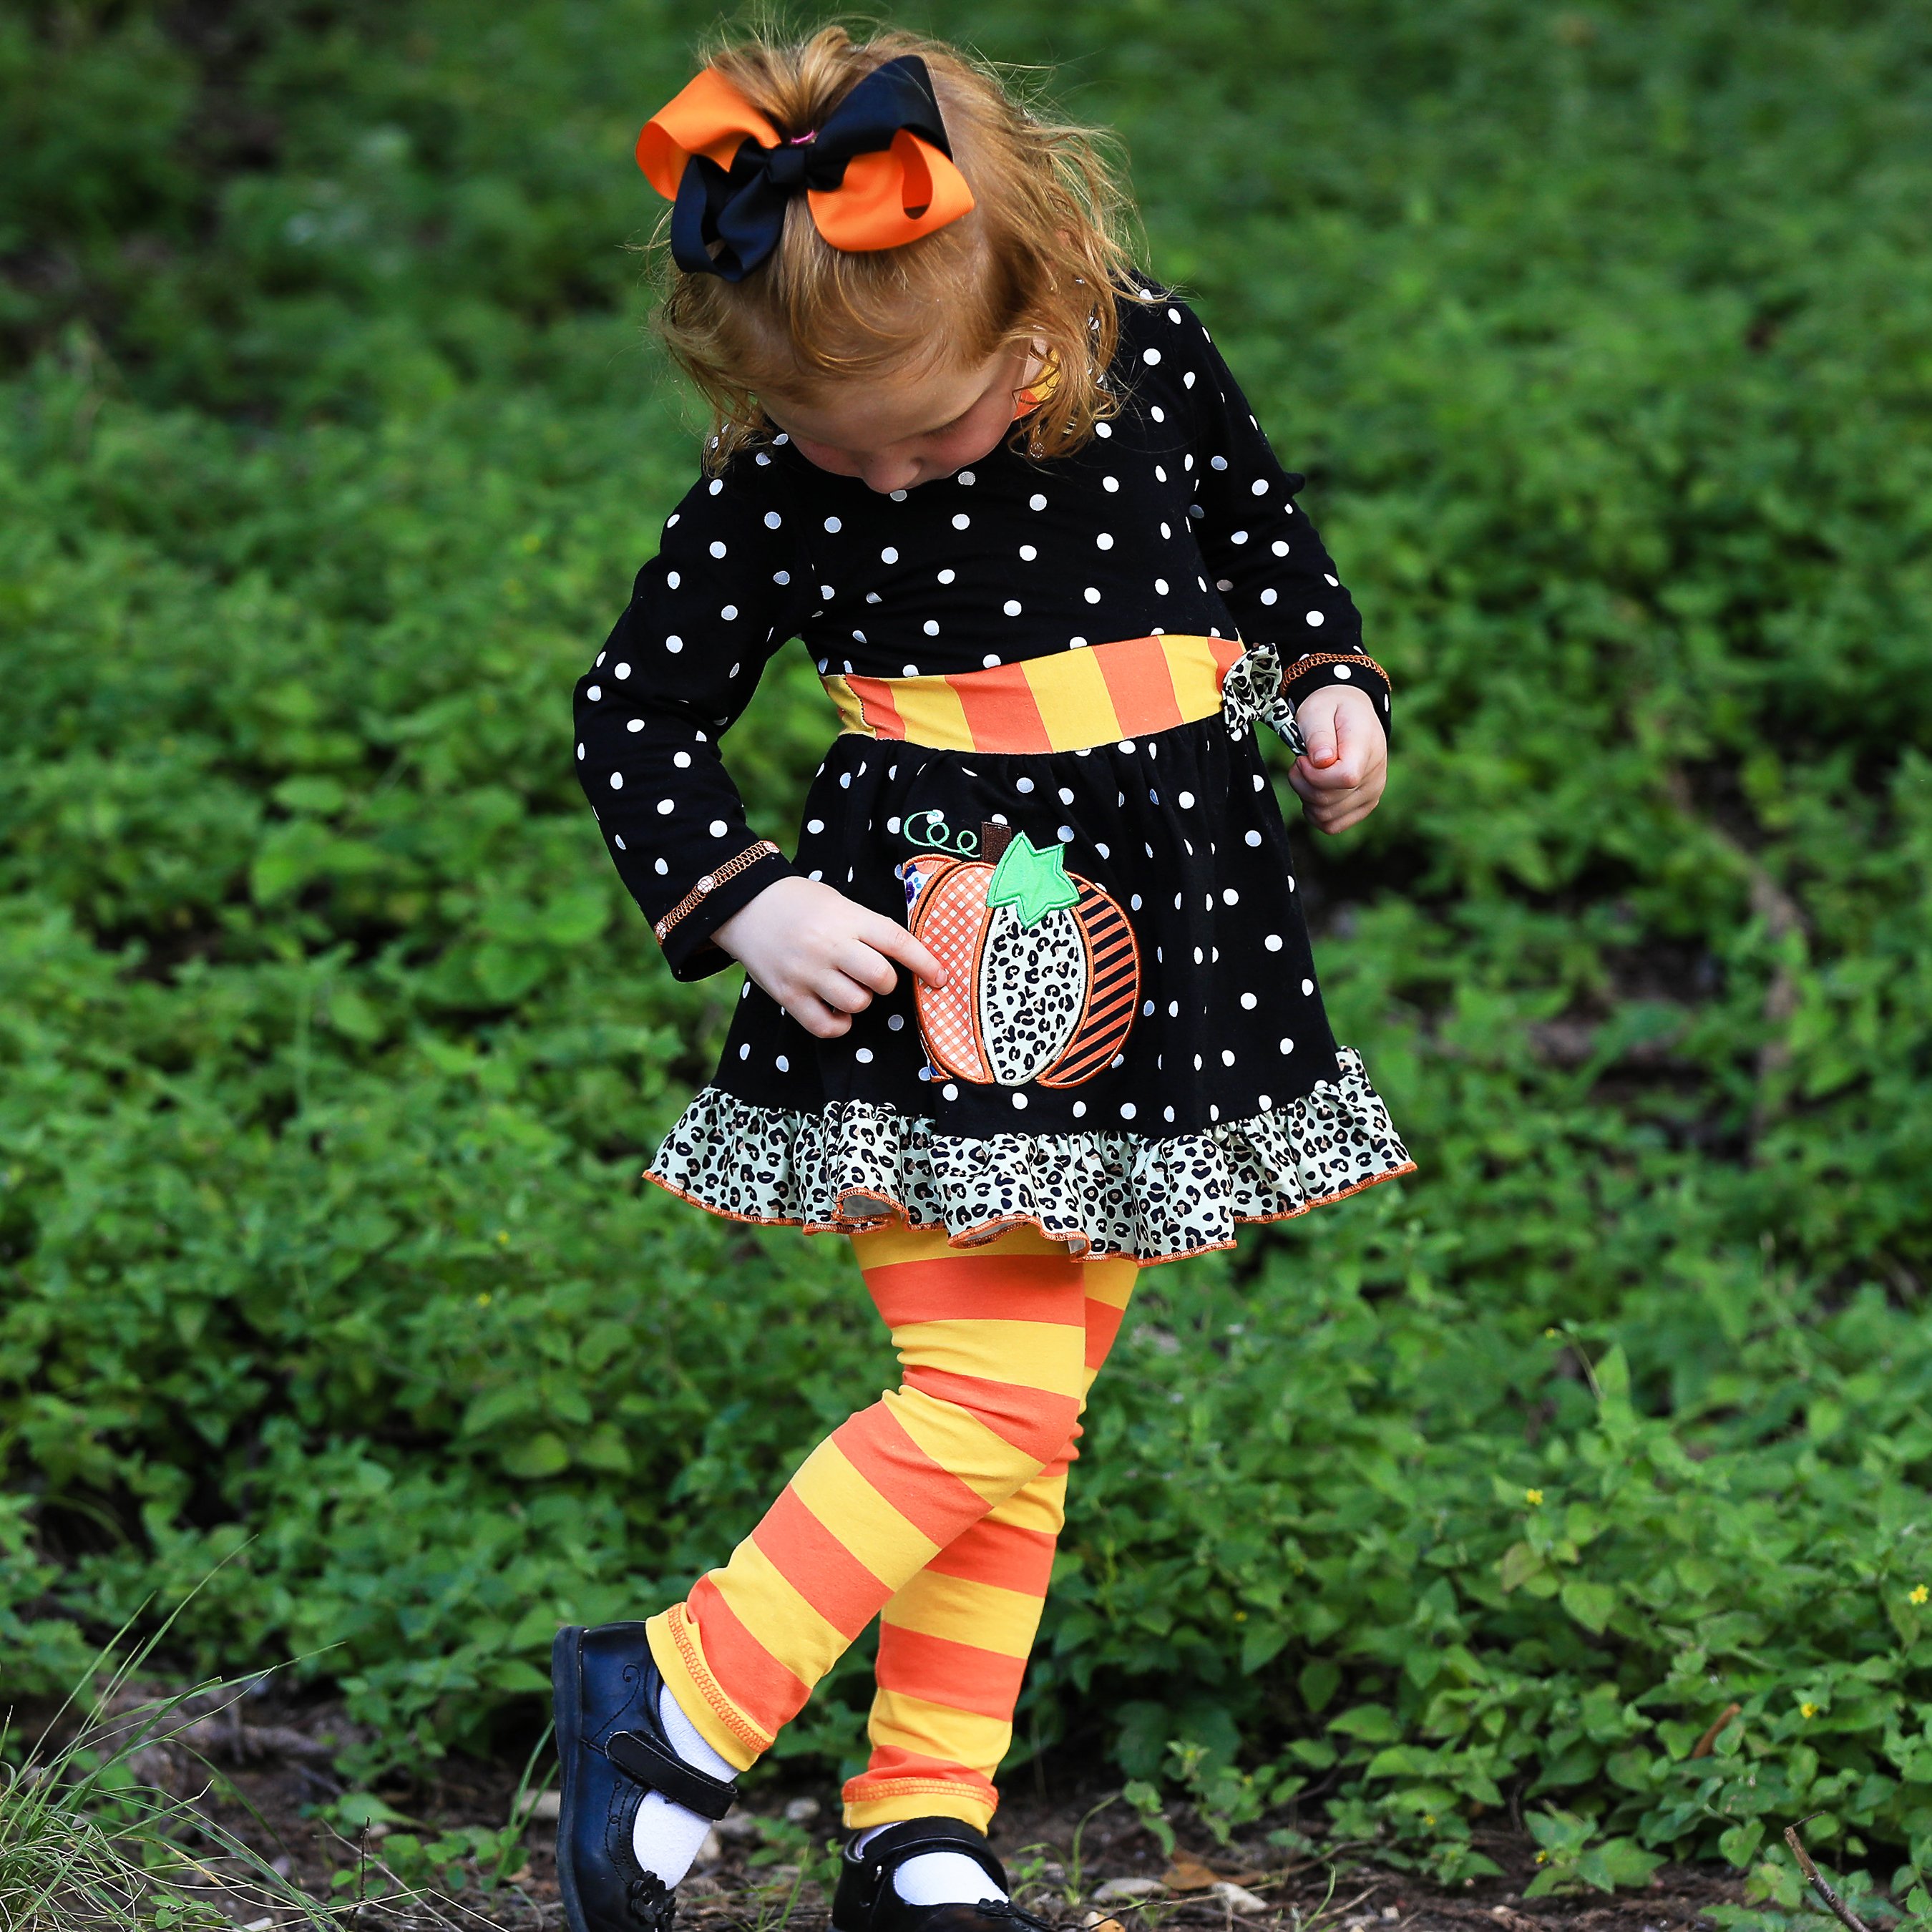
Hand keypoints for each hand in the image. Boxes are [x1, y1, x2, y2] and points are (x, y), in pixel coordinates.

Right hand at [713, 874, 945, 1039]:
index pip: (897, 942)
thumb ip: (868, 929)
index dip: (925, 963)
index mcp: (847, 918)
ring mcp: (806, 972)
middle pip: (881, 979)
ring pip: (857, 1004)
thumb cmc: (800, 903)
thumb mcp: (838, 903)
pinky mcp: (787, 994)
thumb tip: (905, 960)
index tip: (941, 978)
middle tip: (874, 976)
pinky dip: (838, 1023)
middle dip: (887, 983)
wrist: (744, 904)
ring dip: (860, 1000)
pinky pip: (826, 1026)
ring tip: (845, 985)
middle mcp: (829, 945)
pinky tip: (833, 1008)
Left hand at [1288, 684, 1387, 834]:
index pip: (1344, 778)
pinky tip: (1313, 790)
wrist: (1350, 712)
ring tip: (1307, 773)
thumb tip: (1321, 761)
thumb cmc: (1331, 709)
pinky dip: (1315, 812)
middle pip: (1329, 800)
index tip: (1302, 758)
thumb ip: (1319, 734)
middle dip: (1302, 783)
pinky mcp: (1364, 807)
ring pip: (1326, 816)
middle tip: (1300, 762)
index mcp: (1367, 747)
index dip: (1314, 774)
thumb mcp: (1319, 710)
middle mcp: (1375, 775)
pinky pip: (1332, 825)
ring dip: (1306, 798)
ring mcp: (1372, 794)